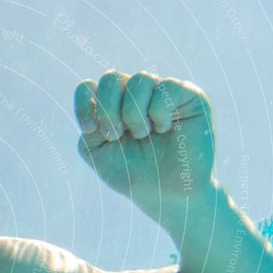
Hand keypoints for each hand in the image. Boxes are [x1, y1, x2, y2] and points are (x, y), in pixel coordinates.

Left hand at [74, 71, 215, 216]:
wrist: (166, 194)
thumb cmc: (131, 174)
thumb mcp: (97, 152)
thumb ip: (89, 123)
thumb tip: (98, 98)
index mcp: (111, 107)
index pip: (88, 87)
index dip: (83, 104)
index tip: (89, 129)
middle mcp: (135, 96)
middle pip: (111, 78)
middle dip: (108, 109)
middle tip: (115, 136)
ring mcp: (162, 93)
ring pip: (139, 80)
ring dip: (134, 114)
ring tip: (143, 135)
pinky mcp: (189, 95)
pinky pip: (167, 87)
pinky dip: (159, 112)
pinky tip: (164, 129)